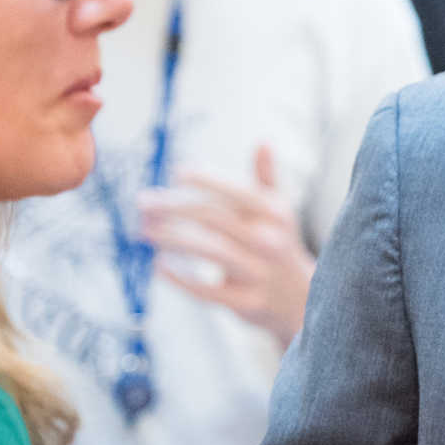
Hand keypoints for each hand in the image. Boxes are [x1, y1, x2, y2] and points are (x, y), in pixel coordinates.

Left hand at [141, 147, 313, 346]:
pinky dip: (181, 278)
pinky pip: (208, 290)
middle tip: (143, 203)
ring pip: (209, 251)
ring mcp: (259, 274)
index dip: (205, 180)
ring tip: (143, 230)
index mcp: (275, 214)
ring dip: (171, 239)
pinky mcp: (247, 303)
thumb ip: (266, 178)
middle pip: (214, 218)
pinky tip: (159, 265)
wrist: (301, 299)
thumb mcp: (279, 211)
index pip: (235, 191)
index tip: (176, 173)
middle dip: (174, 208)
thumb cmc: (279, 245)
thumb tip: (263, 141)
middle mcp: (269, 241)